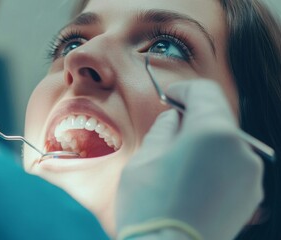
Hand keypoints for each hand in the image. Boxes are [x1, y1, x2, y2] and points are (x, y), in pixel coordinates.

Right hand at [116, 80, 263, 239]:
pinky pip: (232, 164)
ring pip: (225, 141)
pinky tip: (191, 177)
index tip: (171, 95)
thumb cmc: (150, 208)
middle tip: (170, 124)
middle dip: (194, 115)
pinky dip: (214, 161)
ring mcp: (249, 174)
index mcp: (212, 133)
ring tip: (177, 158)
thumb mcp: (145, 159)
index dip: (184, 89)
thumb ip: (163, 129)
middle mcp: (239, 149)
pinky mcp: (250, 195)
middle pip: (217, 116)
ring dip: (203, 139)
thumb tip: (174, 118)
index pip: (205, 92)